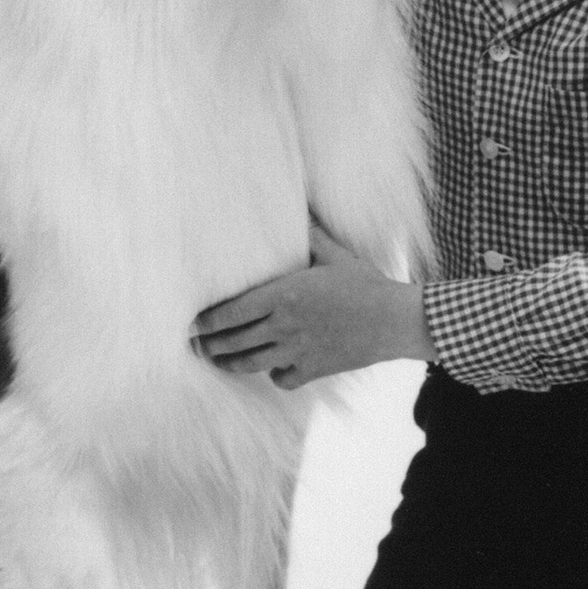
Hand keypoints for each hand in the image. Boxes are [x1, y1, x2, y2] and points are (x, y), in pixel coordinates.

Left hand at [191, 220, 433, 389]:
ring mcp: (297, 351)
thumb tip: (300, 211)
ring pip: (251, 363)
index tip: (192, 324)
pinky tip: (271, 368)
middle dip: (210, 344)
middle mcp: (284, 326)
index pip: (232, 311)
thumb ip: (311, 236)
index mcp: (284, 296)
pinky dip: (272, 374)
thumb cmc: (365, 284)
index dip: (208, 321)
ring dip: (229, 363)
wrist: (394, 321)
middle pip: (235, 340)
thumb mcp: (336, 255)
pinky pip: (281, 377)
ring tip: (216, 361)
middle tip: (194, 344)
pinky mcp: (313, 370)